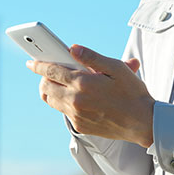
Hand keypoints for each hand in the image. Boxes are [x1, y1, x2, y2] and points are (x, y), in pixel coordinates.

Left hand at [27, 45, 153, 147]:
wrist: (143, 122)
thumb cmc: (132, 92)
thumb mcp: (116, 68)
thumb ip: (92, 57)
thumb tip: (73, 48)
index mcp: (83, 83)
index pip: (51, 71)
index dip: (38, 65)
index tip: (31, 61)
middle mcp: (76, 100)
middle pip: (45, 87)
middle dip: (43, 77)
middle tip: (50, 71)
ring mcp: (76, 115)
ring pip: (51, 101)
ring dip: (51, 90)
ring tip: (61, 83)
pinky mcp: (80, 126)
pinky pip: (63, 112)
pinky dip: (64, 102)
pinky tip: (76, 96)